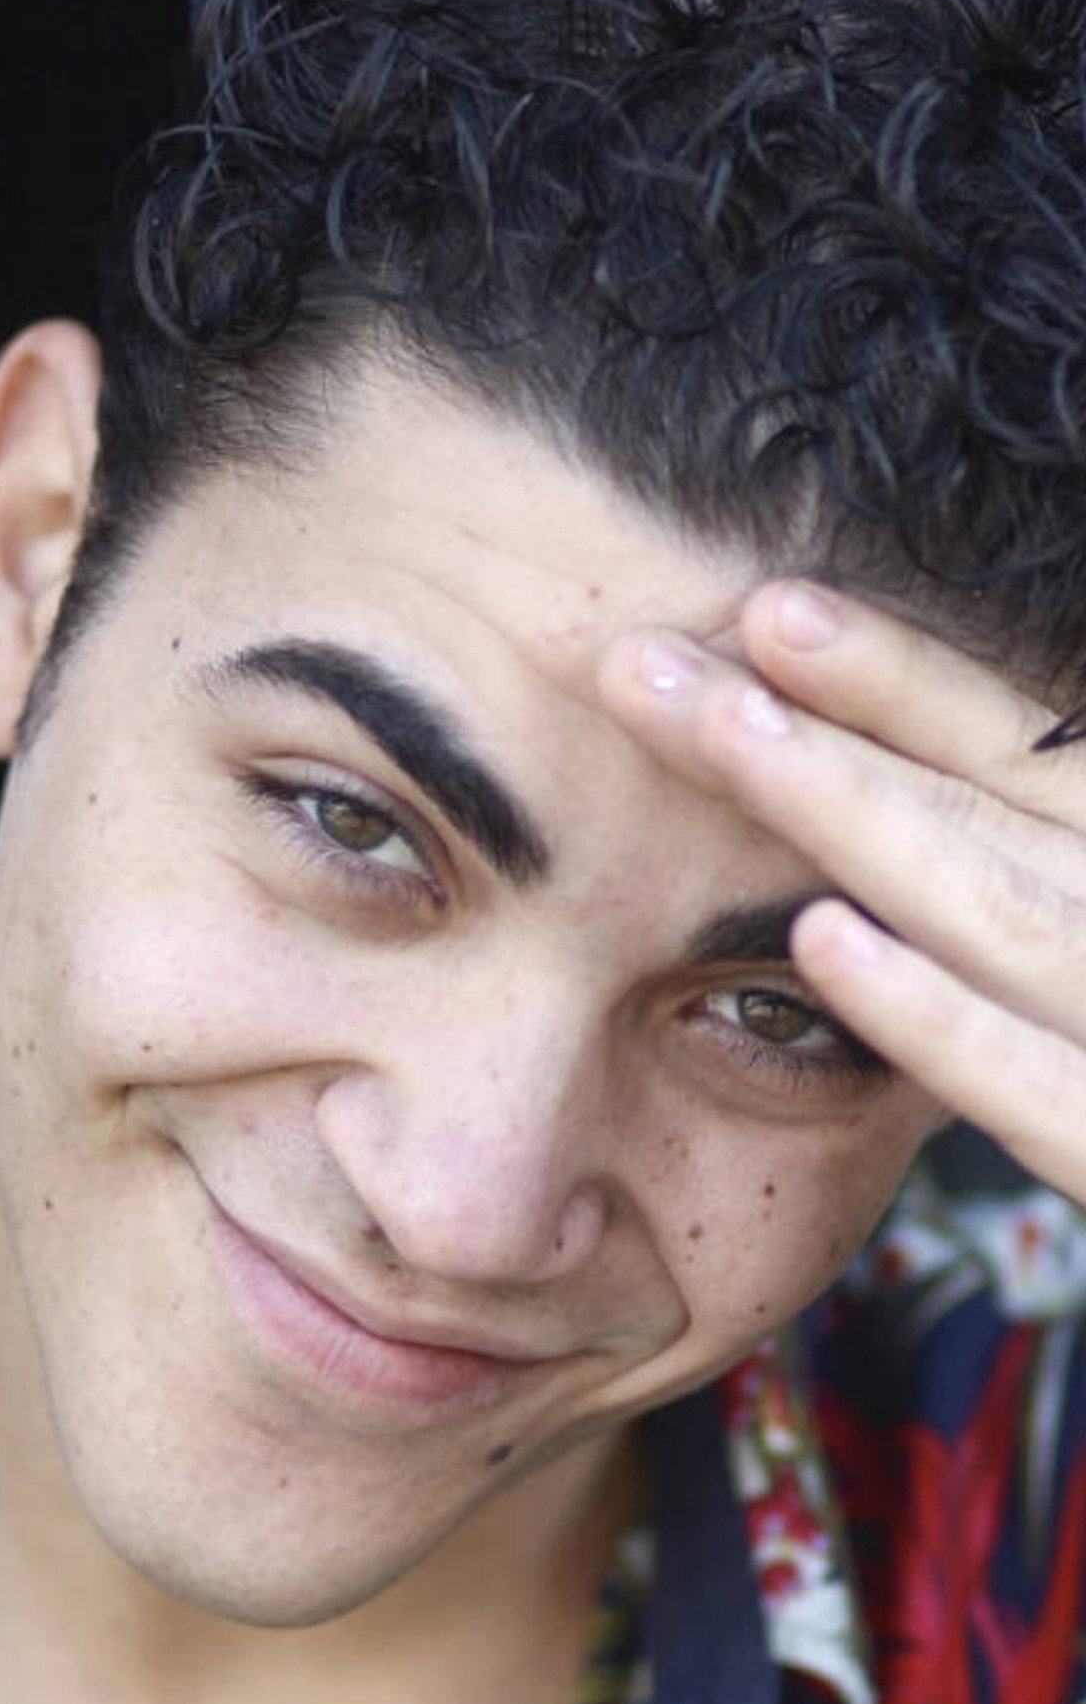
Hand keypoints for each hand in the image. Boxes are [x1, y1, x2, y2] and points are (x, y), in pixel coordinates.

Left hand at [598, 581, 1085, 1202]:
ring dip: (854, 813)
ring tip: (716, 734)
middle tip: (657, 654)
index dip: (909, 679)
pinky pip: (1048, 1092)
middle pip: (1004, 799)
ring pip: (1009, 909)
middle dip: (834, 716)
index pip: (1044, 752)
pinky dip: (940, 1016)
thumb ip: (1056, 858)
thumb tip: (931, 833)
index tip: (770, 611)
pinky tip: (821, 944)